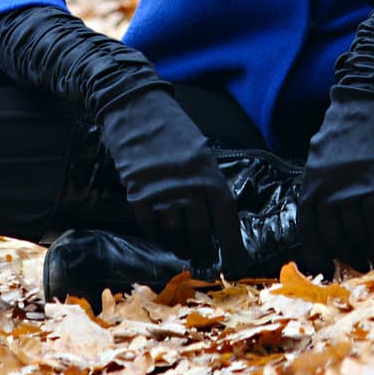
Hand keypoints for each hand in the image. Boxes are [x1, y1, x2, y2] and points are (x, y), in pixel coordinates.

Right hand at [100, 89, 246, 275]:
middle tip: (206, 259)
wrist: (136, 110)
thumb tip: (213, 214)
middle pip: (201, 231)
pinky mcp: (138, 196)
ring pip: (175, 234)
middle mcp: (189, 188)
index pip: (225, 219)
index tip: (237, 264)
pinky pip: (151, 227)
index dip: (232, 245)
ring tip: (185, 252)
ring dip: (181, 247)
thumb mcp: (200, 152)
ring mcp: (162, 195)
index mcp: (209, 175)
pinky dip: (159, 237)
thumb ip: (207, 182)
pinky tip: (163, 238)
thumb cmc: (172, 129)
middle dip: (204, 249)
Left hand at [296, 90, 373, 276]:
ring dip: (359, 248)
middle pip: (330, 231)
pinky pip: (373, 217)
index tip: (321, 265)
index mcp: (310, 182)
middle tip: (351, 264)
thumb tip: (322, 208)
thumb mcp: (319, 155)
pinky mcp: (370, 181)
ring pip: (352, 228)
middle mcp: (324, 188)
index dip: (313, 248)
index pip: (306, 225)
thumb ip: (318, 182)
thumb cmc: (341, 128)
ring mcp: (347, 186)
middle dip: (341, 252)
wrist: (362, 104)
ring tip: (366, 260)